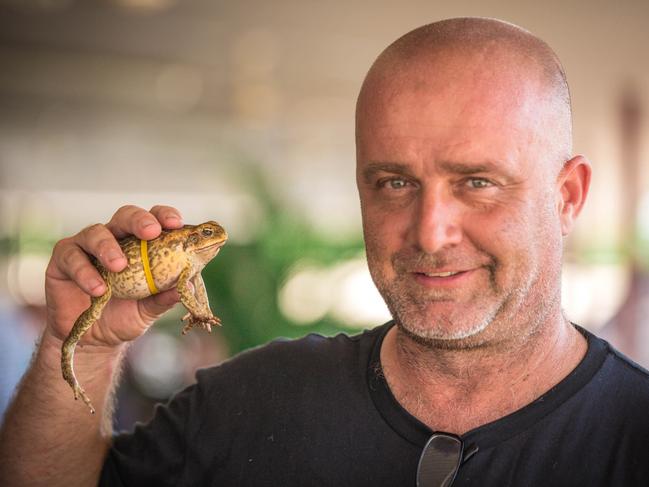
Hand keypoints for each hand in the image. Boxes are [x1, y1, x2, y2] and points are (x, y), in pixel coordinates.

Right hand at [44, 205, 183, 347]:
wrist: (93, 341)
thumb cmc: (125, 315)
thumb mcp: (149, 309)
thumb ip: (165, 297)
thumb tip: (188, 283)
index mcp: (140, 244)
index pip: (154, 220)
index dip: (164, 216)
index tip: (177, 224)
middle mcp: (114, 239)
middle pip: (125, 216)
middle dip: (139, 220)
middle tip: (151, 232)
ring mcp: (86, 247)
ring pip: (96, 232)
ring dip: (109, 247)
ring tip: (119, 267)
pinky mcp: (62, 260)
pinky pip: (71, 257)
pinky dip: (85, 272)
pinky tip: (98, 289)